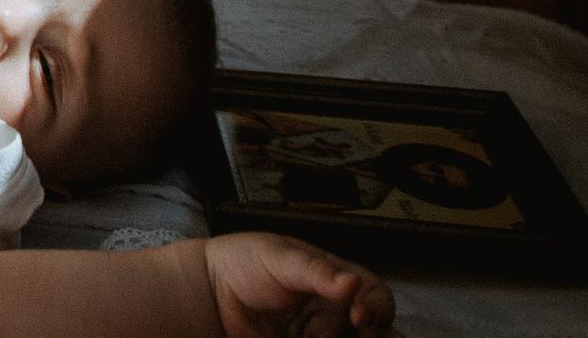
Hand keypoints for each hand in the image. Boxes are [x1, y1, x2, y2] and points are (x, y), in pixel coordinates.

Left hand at [205, 231, 395, 337]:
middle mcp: (335, 314)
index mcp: (337, 283)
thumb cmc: (245, 261)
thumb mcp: (279, 257)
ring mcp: (319, 336)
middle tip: (360, 336)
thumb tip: (350, 281)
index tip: (360, 318)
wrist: (209, 292)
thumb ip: (315, 271)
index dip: (376, 308)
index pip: (376, 296)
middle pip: (377, 333)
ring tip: (320, 336)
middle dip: (378, 337)